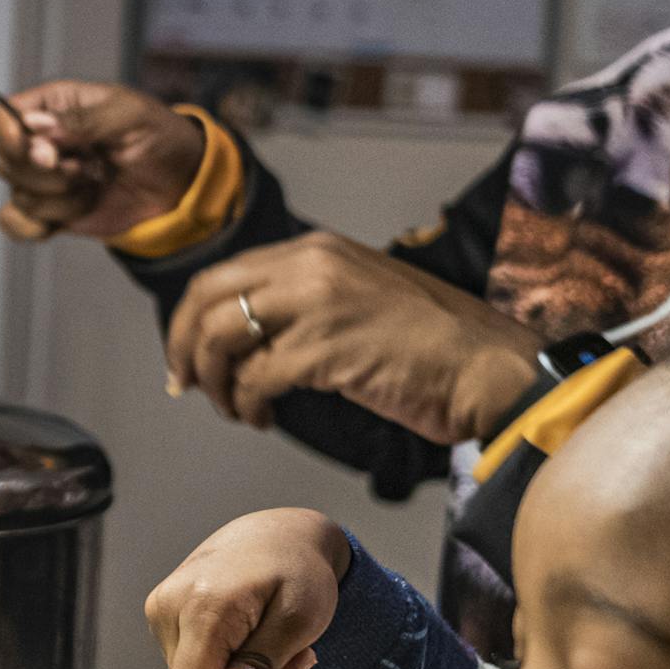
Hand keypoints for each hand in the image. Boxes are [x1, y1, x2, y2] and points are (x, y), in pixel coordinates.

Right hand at [0, 81, 205, 240]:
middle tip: (86, 167)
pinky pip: (16, 224)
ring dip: (58, 199)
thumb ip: (81, 121)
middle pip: (4, 161)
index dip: (10, 136)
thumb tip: (34, 126)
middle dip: (46, 173)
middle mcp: (41, 142)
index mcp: (53, 106)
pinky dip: (33, 227)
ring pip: (16, 195)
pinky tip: (64, 219)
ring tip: (93, 185)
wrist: (180, 184)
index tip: (41, 150)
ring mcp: (46, 179)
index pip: (0, 118)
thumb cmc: (158, 137)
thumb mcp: (128, 116)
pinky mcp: (52, 212)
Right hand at [145, 508, 351, 668]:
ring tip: (275, 650)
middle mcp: (170, 606)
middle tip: (291, 668)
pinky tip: (252, 643)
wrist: (279, 533)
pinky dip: (225, 668)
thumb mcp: (299, 619)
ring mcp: (161, 609)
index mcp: (203, 605)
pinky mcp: (163, 614)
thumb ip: (264, 665)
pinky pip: (190, 664)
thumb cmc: (297, 568)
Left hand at [167, 232, 542, 443]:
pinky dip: (247, 404)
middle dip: (184, 347)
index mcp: (316, 250)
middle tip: (186, 385)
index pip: (224, 274)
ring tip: (234, 408)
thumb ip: (307, 302)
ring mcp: (315, 305)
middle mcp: (310, 266)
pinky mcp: (324, 350)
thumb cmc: (432, 344)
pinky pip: (255, 378)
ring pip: (222, 338)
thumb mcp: (360, 298)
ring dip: (215, 382)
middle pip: (207, 299)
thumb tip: (253, 339)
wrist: (485, 366)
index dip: (192, 318)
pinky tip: (262, 418)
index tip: (187, 355)